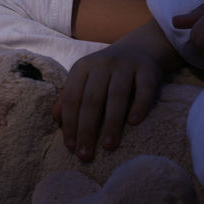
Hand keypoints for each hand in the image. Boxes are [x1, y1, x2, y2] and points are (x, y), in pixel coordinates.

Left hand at [53, 40, 163, 159]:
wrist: (139, 49)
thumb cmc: (106, 72)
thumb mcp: (85, 79)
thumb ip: (70, 96)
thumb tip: (56, 118)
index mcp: (82, 67)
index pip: (72, 98)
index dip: (70, 123)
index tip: (70, 147)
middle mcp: (102, 64)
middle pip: (92, 100)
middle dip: (87, 129)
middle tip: (86, 155)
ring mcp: (125, 65)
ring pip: (116, 95)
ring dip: (111, 122)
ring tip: (108, 146)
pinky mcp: (147, 69)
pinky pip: (144, 89)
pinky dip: (139, 105)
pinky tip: (134, 123)